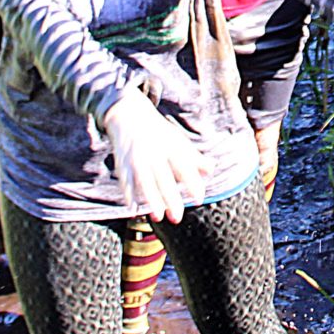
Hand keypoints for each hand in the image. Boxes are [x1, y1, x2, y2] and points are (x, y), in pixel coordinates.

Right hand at [101, 92, 210, 222]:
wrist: (129, 115)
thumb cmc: (159, 134)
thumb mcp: (178, 141)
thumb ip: (195, 158)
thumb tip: (211, 171)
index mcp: (170, 146)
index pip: (184, 167)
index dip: (192, 183)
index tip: (199, 199)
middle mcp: (153, 152)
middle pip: (163, 178)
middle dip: (170, 198)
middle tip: (177, 218)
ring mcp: (136, 158)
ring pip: (143, 181)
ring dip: (150, 199)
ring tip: (158, 217)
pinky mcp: (122, 163)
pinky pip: (125, 181)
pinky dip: (128, 195)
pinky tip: (133, 209)